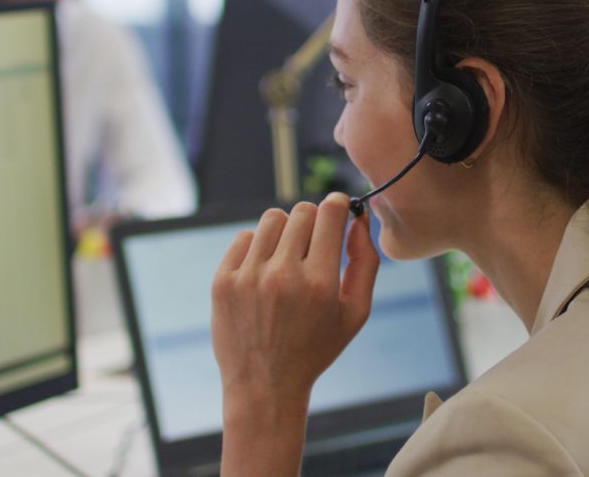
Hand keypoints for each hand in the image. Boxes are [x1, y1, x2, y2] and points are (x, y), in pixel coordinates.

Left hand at [211, 193, 379, 405]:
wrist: (265, 385)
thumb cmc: (317, 347)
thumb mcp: (355, 312)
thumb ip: (365, 261)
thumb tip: (359, 218)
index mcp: (320, 283)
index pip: (330, 212)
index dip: (338, 204)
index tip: (339, 208)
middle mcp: (283, 276)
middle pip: (302, 211)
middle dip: (314, 219)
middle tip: (314, 243)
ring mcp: (249, 278)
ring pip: (272, 219)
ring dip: (285, 230)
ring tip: (288, 257)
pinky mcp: (223, 282)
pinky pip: (245, 237)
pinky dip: (258, 247)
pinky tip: (265, 270)